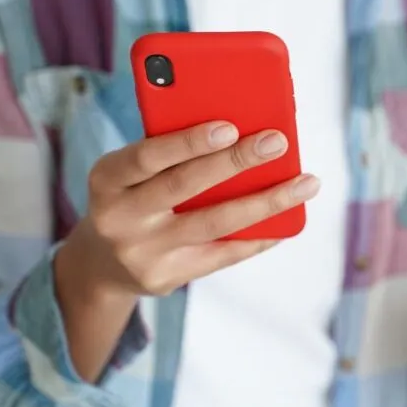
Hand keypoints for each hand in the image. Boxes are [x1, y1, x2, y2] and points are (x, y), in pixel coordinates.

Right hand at [62, 120, 319, 299]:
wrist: (101, 264)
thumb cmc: (132, 196)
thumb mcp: (130, 171)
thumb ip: (169, 153)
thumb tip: (242, 131)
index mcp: (106, 179)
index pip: (146, 157)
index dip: (187, 143)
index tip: (229, 127)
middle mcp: (118, 218)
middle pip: (184, 187)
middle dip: (235, 162)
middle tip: (277, 142)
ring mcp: (143, 254)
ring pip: (214, 224)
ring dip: (266, 202)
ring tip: (305, 184)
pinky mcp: (166, 279)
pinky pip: (222, 255)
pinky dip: (258, 236)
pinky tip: (287, 220)